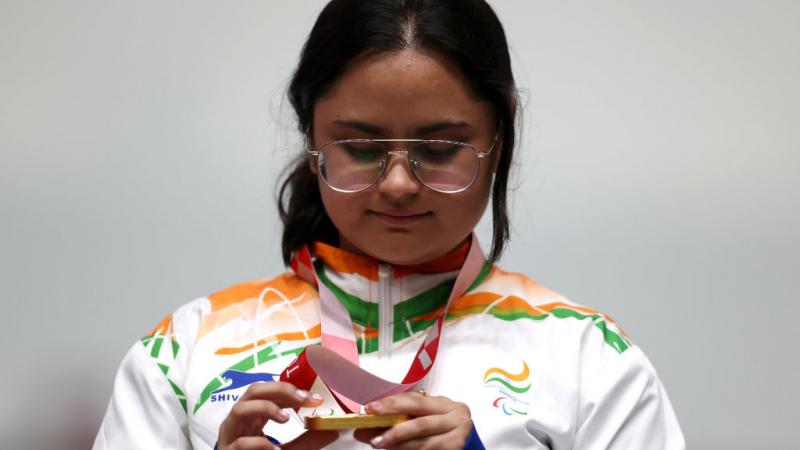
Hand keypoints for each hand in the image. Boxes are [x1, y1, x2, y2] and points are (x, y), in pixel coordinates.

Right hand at [217, 381, 337, 449]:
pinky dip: (259, 443)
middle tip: (302, 399)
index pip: (269, 392)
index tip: (314, 398)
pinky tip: (274, 449)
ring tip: (285, 418)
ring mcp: (230, 436)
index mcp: (253, 416)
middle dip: (278, 390)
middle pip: (253, 391)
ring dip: (265, 408)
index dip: (291, 390)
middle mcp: (240, 421)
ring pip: (239, 409)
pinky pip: (239, 443)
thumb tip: (333, 430)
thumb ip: (308, 441)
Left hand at [353, 392, 472, 449]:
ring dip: (399, 446)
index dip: (391, 404)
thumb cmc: (440, 428)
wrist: (467, 444)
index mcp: (444, 404)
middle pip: (420, 423)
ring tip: (380, 446)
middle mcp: (456, 417)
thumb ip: (401, 417)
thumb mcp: (425, 416)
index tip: (370, 409)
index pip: (415, 401)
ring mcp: (458, 436)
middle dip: (394, 430)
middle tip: (373, 438)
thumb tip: (365, 425)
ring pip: (423, 443)